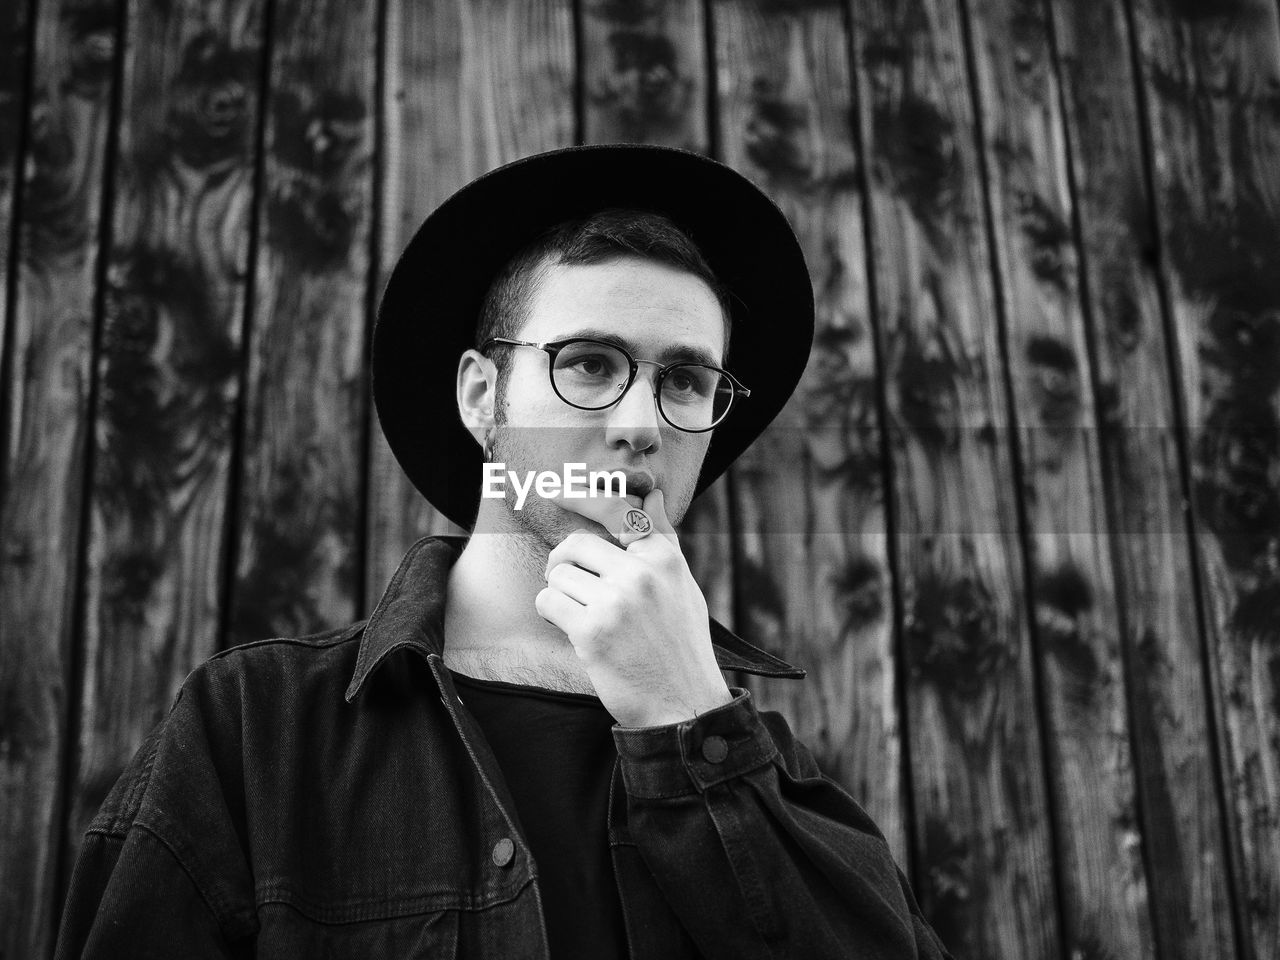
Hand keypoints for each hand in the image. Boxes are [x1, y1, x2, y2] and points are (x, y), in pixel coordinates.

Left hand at [535, 489, 732, 726]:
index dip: (582, 504)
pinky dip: (552, 615)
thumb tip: (651, 496)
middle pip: (576, 544)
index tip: (557, 495)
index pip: (614, 515)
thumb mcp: (682, 585)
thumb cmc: (680, 643)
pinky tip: (573, 630)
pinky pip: (548, 602)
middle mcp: (641, 573)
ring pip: (558, 575)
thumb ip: (662, 539)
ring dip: (561, 595)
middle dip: (564, 563)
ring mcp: (616, 602)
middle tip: (569, 583)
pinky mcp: (592, 631)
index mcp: (663, 558)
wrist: (684, 705)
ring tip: (582, 615)